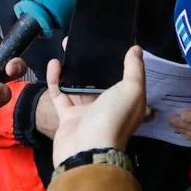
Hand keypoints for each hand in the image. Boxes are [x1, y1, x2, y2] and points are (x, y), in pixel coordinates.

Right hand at [47, 46, 147, 166]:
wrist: (85, 150)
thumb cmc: (113, 118)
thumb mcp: (132, 90)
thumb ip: (134, 69)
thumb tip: (136, 49)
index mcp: (127, 101)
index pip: (126, 78)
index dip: (121, 60)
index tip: (113, 41)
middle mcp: (108, 106)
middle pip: (100, 78)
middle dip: (93, 60)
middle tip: (85, 40)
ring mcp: (86, 112)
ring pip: (79, 83)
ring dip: (73, 65)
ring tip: (67, 45)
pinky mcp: (67, 117)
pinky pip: (60, 94)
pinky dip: (56, 79)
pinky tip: (54, 63)